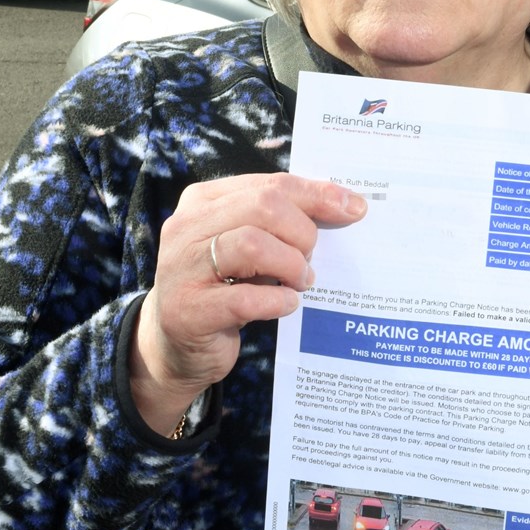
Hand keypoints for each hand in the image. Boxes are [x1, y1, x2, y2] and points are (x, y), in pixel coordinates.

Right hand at [130, 174, 366, 434]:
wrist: (176, 345)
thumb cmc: (224, 286)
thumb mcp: (244, 243)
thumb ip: (278, 220)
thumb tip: (344, 205)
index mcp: (204, 200)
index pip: (271, 184)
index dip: (316, 194)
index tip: (353, 208)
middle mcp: (187, 227)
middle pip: (263, 207)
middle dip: (302, 232)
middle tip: (311, 259)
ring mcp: (182, 268)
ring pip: (252, 244)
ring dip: (291, 265)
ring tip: (302, 281)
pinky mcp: (188, 311)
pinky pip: (245, 298)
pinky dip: (278, 301)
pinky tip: (287, 305)